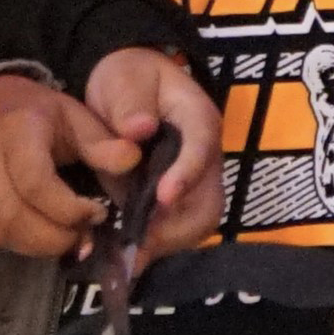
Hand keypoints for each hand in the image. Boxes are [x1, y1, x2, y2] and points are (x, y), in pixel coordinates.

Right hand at [0, 48, 221, 260]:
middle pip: (14, 215)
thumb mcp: (73, 116)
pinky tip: (39, 236)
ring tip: (65, 239)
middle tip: (83, 237)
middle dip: (56, 237)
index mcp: (16, 126)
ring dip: (38, 245)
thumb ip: (102, 142)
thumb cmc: (35, 113)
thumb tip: (132, 160)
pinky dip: (18, 243)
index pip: (36, 183)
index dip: (69, 210)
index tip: (96, 214)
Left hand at [84, 45, 224, 253]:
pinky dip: (157, 245)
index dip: (186, 174)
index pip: (202, 147)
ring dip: (168, 241)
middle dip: (178, 224)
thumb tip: (138, 130)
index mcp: (197, 118)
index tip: (162, 197)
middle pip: (209, 198)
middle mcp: (204, 155)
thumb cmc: (128, 77)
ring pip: (198, 221)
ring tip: (133, 256)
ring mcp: (194, 180)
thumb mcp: (124, 78)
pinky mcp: (177, 199)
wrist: (126, 87)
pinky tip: (129, 257)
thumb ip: (130, 103)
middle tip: (141, 241)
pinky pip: (177, 229)